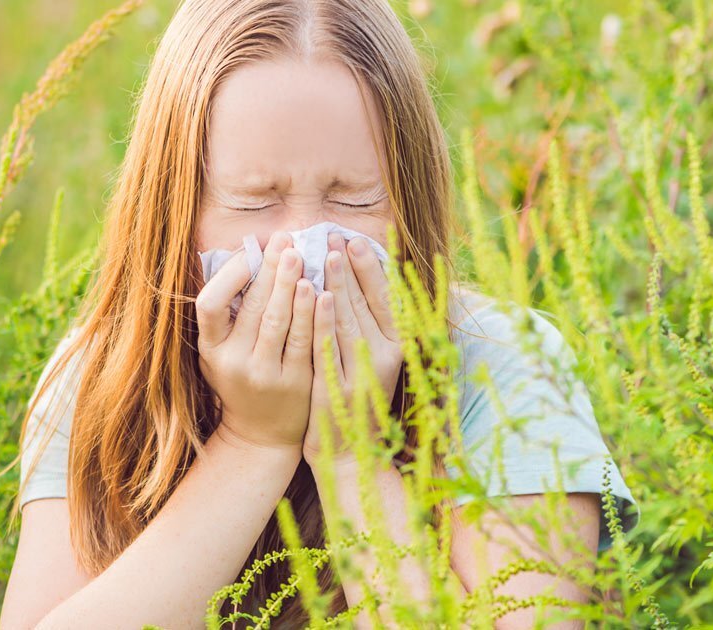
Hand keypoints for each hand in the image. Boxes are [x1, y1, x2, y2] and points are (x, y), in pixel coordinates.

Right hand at [195, 231, 315, 451]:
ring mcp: (264, 375)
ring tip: (299, 255)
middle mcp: (233, 363)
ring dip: (290, 284)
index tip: (250, 250)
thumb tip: (246, 257)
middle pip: (252, 307)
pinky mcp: (294, 384)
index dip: (230, 275)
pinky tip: (320, 290)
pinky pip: (304, 341)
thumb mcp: (221, 352)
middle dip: (269, 269)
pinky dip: (312, 313)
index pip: (209, 304)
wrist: (261, 436)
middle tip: (284, 238)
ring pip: (278, 321)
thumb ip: (228, 314)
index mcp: (210, 349)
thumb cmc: (242, 381)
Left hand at [304, 232, 404, 465]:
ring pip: (348, 321)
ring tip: (325, 255)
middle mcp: (385, 360)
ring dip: (338, 285)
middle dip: (352, 268)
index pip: (386, 301)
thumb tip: (358, 281)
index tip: (356, 241)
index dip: (371, 269)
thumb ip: (368, 327)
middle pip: (367, 305)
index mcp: (398, 350)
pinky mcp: (338, 391)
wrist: (350, 456)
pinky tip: (315, 295)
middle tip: (336, 236)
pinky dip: (323, 319)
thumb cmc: (358, 403)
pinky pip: (329, 348)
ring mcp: (362, 376)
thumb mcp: (372, 364)